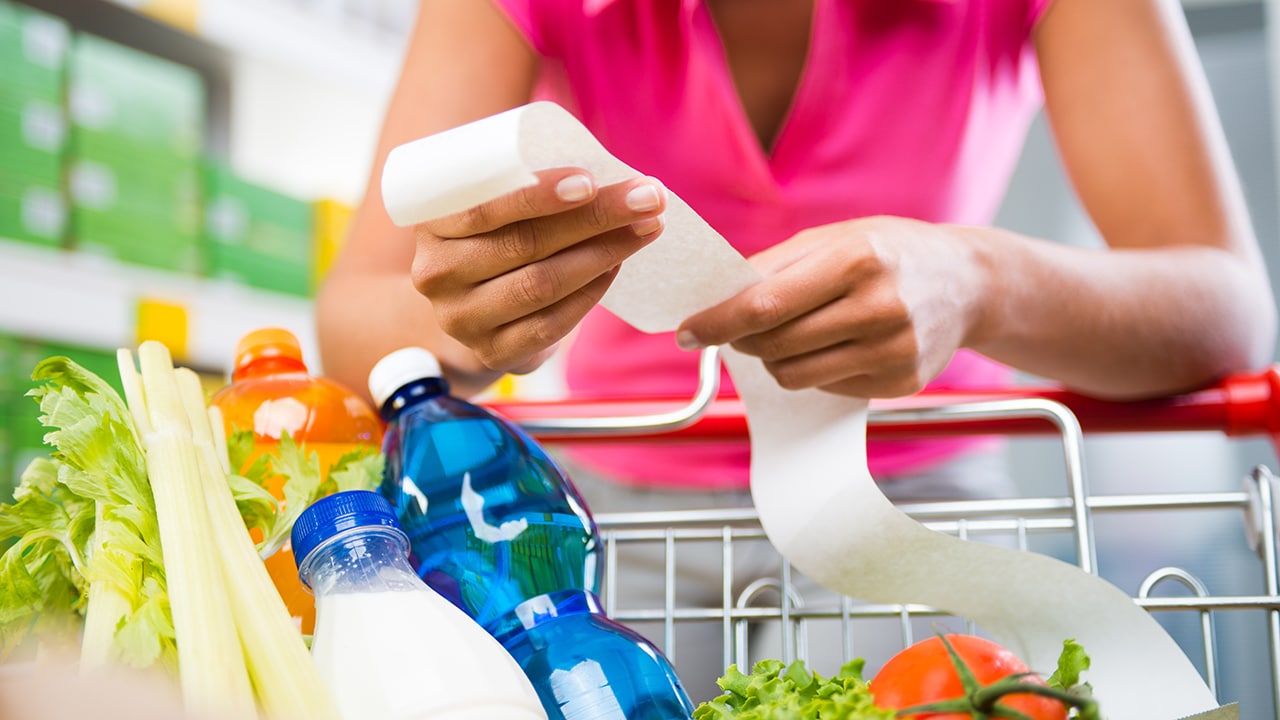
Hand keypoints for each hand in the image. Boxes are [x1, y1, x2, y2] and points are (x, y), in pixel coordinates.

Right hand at [411, 168, 666, 373]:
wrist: (471, 309)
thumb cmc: (494, 237)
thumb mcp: (491, 207)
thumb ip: (523, 185)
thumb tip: (607, 170)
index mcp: (430, 225)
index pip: (484, 209)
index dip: (538, 196)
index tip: (591, 180)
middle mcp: (437, 275)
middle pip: (525, 244)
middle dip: (595, 217)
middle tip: (648, 197)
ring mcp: (462, 320)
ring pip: (543, 284)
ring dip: (604, 253)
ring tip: (647, 227)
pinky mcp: (493, 352)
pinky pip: (552, 324)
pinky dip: (591, 292)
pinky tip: (617, 266)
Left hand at [676, 216, 988, 397]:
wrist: (969, 282)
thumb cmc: (889, 252)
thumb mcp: (835, 238)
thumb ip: (774, 266)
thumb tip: (715, 297)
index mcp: (857, 260)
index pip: (765, 306)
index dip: (717, 322)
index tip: (685, 332)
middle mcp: (879, 307)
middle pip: (775, 344)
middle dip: (742, 339)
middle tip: (738, 328)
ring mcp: (894, 351)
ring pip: (794, 375)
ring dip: (774, 358)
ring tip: (788, 333)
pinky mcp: (901, 382)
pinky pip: (825, 388)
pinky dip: (814, 369)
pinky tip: (834, 344)